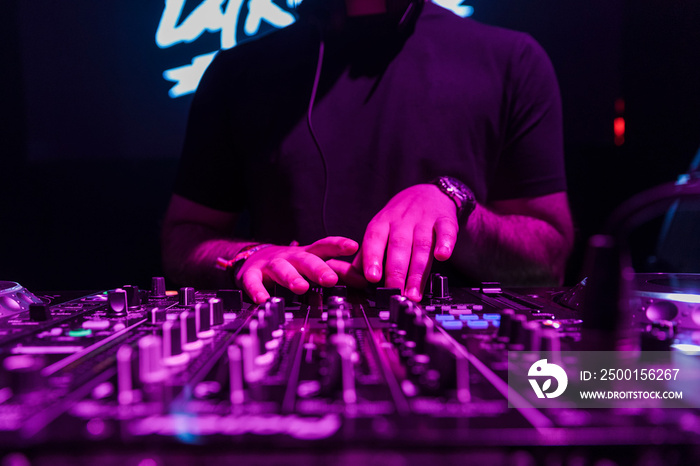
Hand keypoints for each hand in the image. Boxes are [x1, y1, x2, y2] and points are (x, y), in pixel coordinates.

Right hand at [237, 237, 361, 303]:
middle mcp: (290, 257)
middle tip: (330, 279)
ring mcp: (270, 265)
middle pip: (305, 259)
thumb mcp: (314, 265)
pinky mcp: (251, 275)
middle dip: (318, 268)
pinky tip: (263, 299)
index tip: (353, 246)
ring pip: (281, 269)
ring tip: (300, 287)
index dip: (339, 245)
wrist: (253, 259)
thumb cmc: (291, 264)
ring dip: (291, 277)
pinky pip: (253, 281)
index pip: (325, 246)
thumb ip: (339, 271)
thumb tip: (365, 279)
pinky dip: (257, 290)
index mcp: (307, 254)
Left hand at [353, 184, 458, 300]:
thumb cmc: (400, 219)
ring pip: (421, 245)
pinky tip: (442, 256)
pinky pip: (445, 231)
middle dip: (396, 272)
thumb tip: (354, 278)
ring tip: (414, 293)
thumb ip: (367, 254)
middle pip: (398, 246)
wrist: (429, 193)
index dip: (373, 258)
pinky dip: (445, 243)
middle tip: (394, 292)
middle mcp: (402, 221)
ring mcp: (424, 220)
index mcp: (382, 223)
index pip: (374, 239)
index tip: (372, 278)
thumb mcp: (380, 230)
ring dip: (418, 272)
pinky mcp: (445, 220)